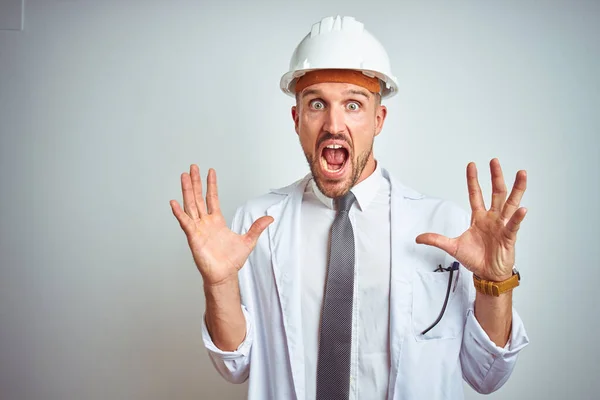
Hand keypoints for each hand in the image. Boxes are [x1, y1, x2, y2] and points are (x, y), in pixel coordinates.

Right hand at [170, 165, 273, 285]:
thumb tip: (270, 218)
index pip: (212, 198)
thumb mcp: (248, 240)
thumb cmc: (232, 261)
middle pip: (199, 197)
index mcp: (217, 221)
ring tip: (184, 177)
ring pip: (191, 205)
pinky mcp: (193, 237)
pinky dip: (179, 213)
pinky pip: (185, 223)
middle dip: (196, 182)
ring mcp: (198, 229)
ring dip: (187, 191)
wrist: (224, 275)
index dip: (211, 185)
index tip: (210, 172)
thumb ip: (257, 228)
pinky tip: (174, 202)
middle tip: (193, 167)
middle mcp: (205, 222)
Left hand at [416, 158, 527, 281]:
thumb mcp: (452, 247)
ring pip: (510, 203)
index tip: (472, 165)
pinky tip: (522, 208)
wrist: (487, 274)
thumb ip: (436, 240)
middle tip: (494, 161)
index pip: (476, 194)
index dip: (473, 180)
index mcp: (479, 217)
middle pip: (496, 193)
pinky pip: (514, 225)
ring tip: (521, 174)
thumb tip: (419, 238)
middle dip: (495, 176)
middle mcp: (492, 218)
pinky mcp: (509, 237)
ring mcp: (502, 226)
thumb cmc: (475, 259)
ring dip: (517, 189)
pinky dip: (518, 217)